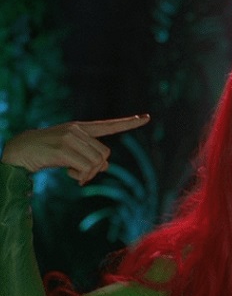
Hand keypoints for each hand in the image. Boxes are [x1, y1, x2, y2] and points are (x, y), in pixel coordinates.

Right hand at [1, 115, 149, 183]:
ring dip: (88, 175)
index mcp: (81, 128)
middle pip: (105, 154)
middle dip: (98, 169)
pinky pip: (84, 168)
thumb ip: (89, 155)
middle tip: (82, 176)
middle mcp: (78, 130)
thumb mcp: (70, 152)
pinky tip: (70, 175)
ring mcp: (70, 138)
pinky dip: (81, 177)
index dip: (129, 123)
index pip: (109, 125)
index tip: (147, 117)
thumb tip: (106, 166)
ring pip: (97, 162)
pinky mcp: (62, 150)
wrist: (20, 149)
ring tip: (75, 175)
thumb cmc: (46, 152)